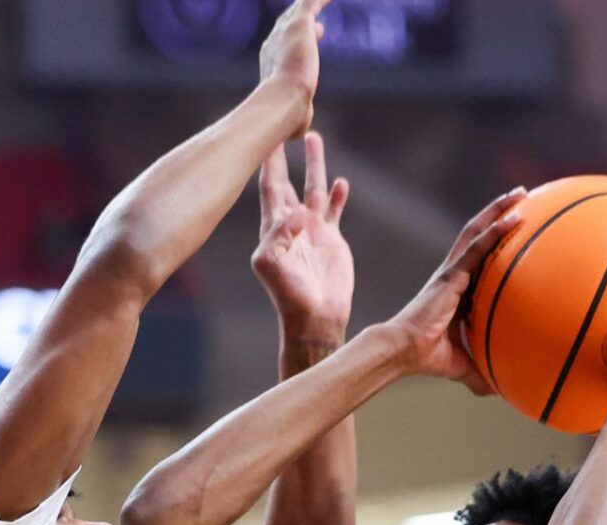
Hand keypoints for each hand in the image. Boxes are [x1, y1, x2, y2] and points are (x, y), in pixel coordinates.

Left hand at [253, 133, 352, 347]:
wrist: (314, 317)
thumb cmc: (289, 296)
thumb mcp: (273, 267)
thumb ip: (278, 238)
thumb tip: (297, 215)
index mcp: (273, 227)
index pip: (270, 185)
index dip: (268, 160)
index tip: (265, 134)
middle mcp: (291, 224)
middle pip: (288, 179)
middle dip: (285, 154)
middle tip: (283, 124)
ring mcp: (312, 231)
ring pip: (312, 188)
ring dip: (313, 164)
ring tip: (313, 138)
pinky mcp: (331, 239)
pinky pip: (334, 210)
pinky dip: (336, 195)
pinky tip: (340, 182)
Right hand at [258, 0, 330, 128]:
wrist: (283, 102)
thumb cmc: (286, 116)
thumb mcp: (294, 117)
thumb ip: (298, 117)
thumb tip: (299, 134)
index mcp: (271, 61)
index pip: (286, 43)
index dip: (302, 38)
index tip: (318, 33)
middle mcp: (274, 42)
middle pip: (289, 22)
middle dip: (302, 18)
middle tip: (316, 15)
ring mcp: (286, 30)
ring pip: (300, 8)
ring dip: (312, 3)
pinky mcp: (300, 22)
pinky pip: (312, 1)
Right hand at [379, 187, 525, 392]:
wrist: (405, 351)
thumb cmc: (428, 356)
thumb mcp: (464, 364)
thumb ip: (482, 372)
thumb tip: (504, 392)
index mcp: (456, 289)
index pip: (479, 257)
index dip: (495, 241)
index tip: (517, 229)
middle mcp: (454, 274)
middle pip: (479, 234)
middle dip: (498, 213)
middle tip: (521, 197)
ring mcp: (452, 271)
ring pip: (477, 231)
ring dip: (498, 210)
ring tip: (520, 193)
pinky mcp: (451, 274)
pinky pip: (477, 247)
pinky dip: (495, 231)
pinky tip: (514, 218)